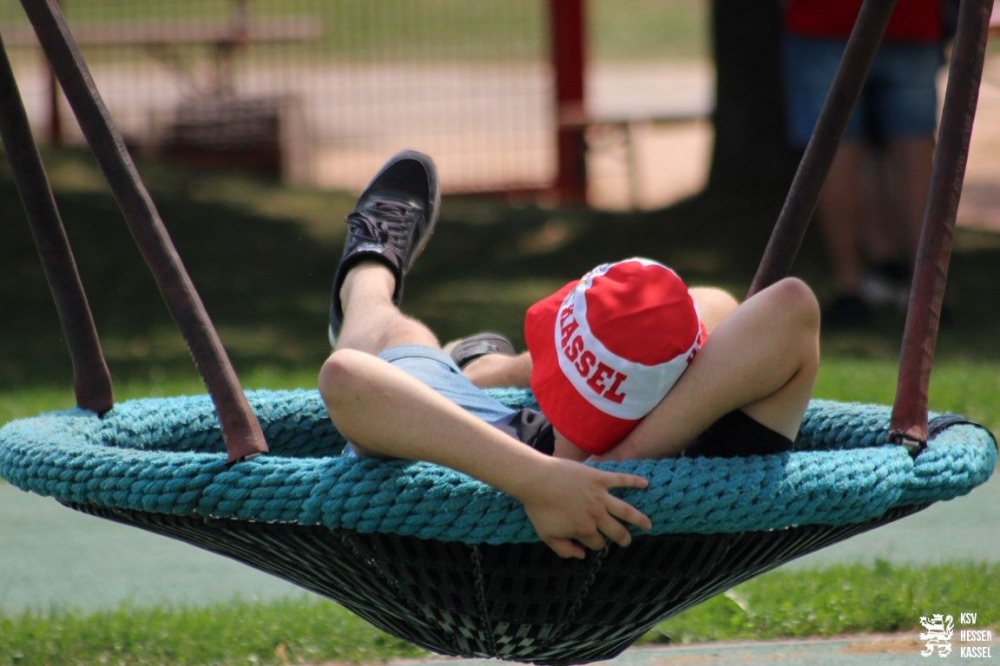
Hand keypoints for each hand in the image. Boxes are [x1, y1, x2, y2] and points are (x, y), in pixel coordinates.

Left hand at [516, 458, 651, 558]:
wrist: (536, 479)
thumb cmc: (538, 507)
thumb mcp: (546, 535)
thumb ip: (564, 549)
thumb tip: (581, 556)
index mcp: (584, 530)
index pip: (597, 543)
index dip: (596, 544)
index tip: (593, 541)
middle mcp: (597, 515)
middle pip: (616, 531)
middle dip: (622, 538)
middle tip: (626, 540)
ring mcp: (600, 496)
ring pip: (626, 511)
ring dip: (639, 519)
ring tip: (648, 525)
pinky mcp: (600, 478)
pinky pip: (621, 480)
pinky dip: (634, 481)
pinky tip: (645, 483)